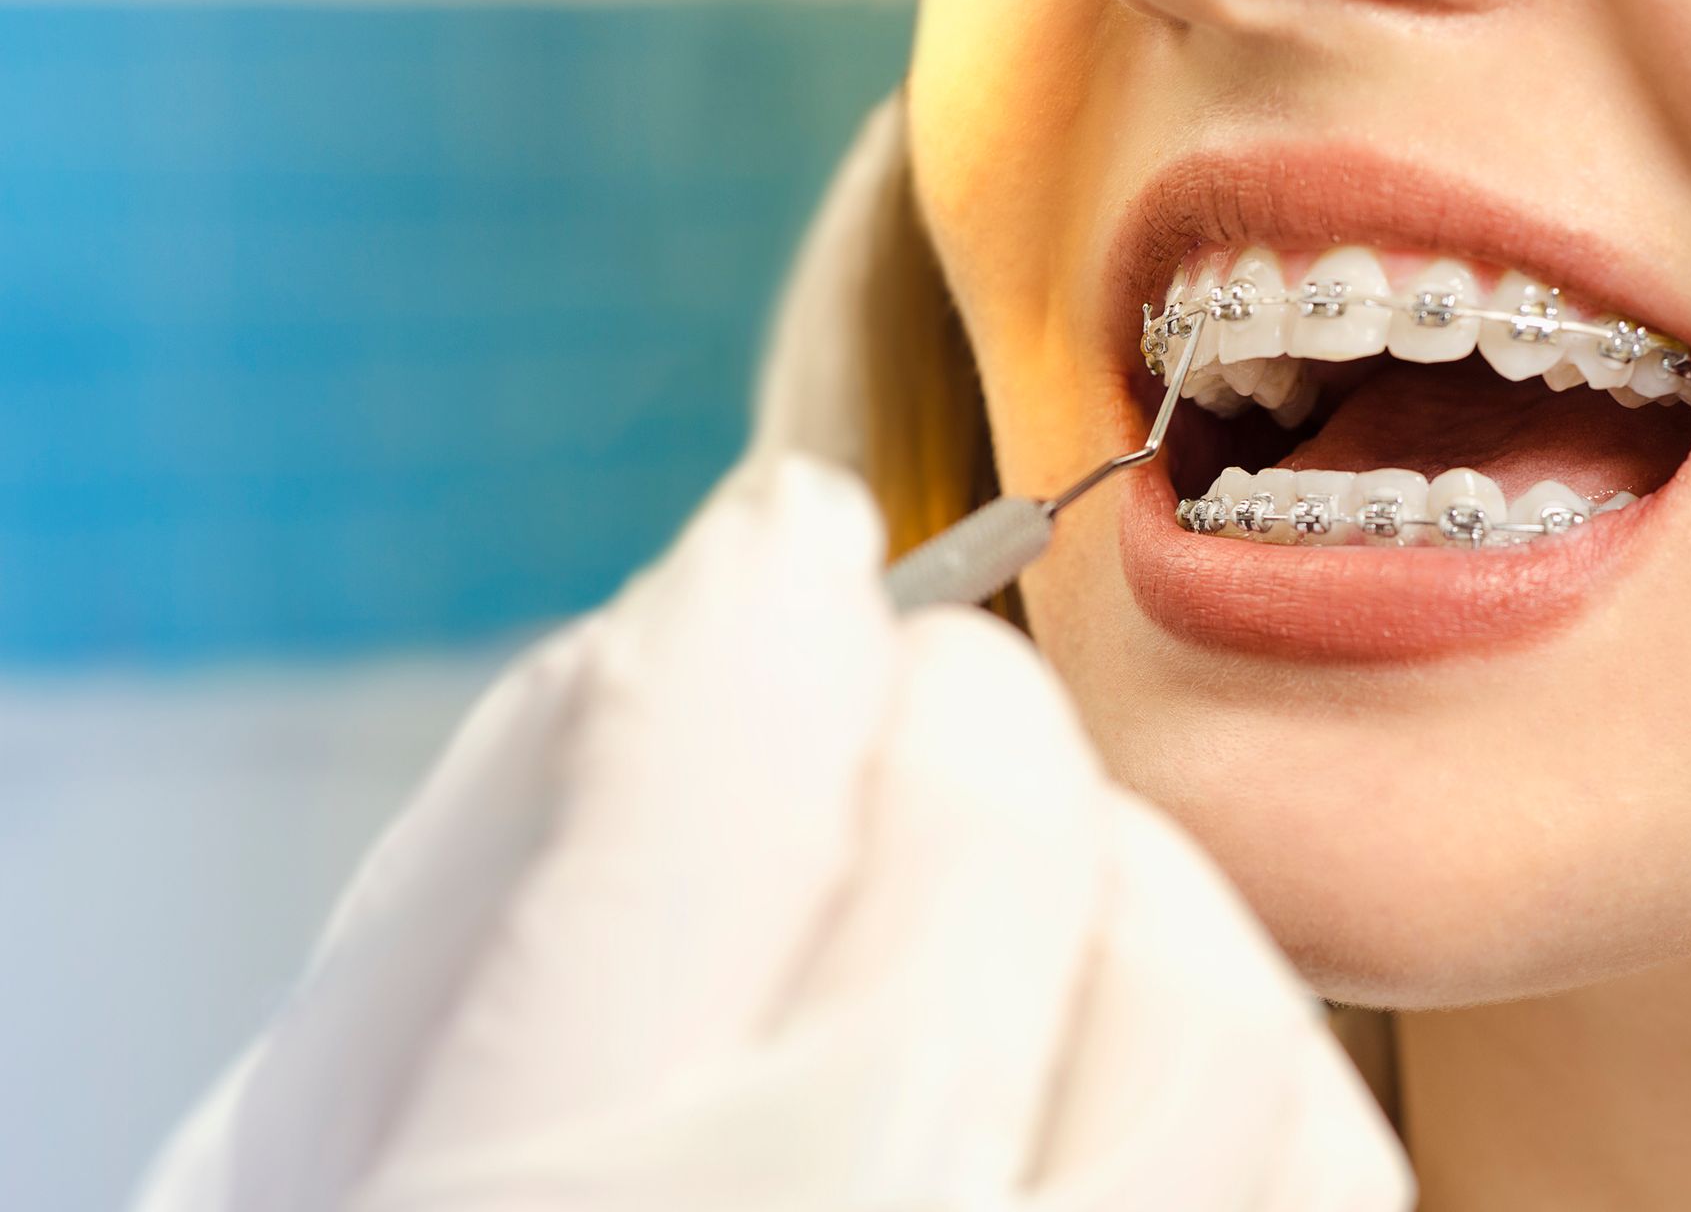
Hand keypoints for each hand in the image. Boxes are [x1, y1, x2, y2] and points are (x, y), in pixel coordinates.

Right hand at [136, 455, 1411, 1211]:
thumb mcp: (368, 1100)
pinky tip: (1086, 1065)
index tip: (791, 550)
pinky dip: (1214, 1047)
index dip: (772, 596)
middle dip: (947, 707)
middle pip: (996, 829)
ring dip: (1099, 881)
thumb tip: (761, 575)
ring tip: (990, 931)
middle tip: (890, 720)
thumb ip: (518, 834)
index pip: (721, 772)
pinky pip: (1313, 1134)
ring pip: (1196, 979)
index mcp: (539, 1197)